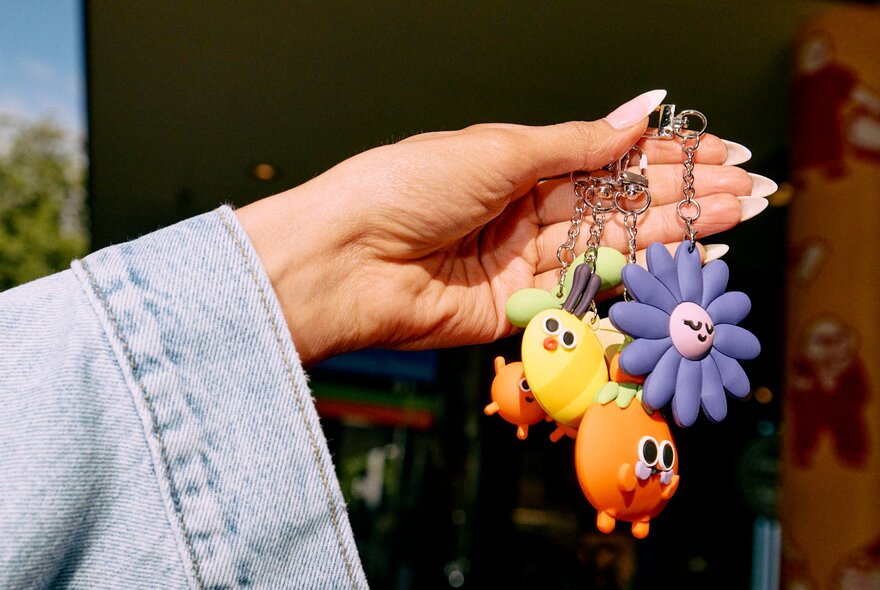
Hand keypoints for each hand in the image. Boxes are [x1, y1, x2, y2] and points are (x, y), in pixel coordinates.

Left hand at [236, 90, 764, 366]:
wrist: (347, 260)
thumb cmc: (406, 186)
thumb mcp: (499, 149)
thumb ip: (577, 144)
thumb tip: (641, 110)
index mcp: (515, 163)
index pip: (606, 158)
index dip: (664, 155)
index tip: (721, 151)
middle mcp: (523, 212)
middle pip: (618, 202)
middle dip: (684, 194)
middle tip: (749, 188)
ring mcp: (523, 261)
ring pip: (612, 244)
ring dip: (675, 231)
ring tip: (737, 213)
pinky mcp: (517, 308)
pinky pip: (585, 289)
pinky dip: (633, 277)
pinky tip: (682, 260)